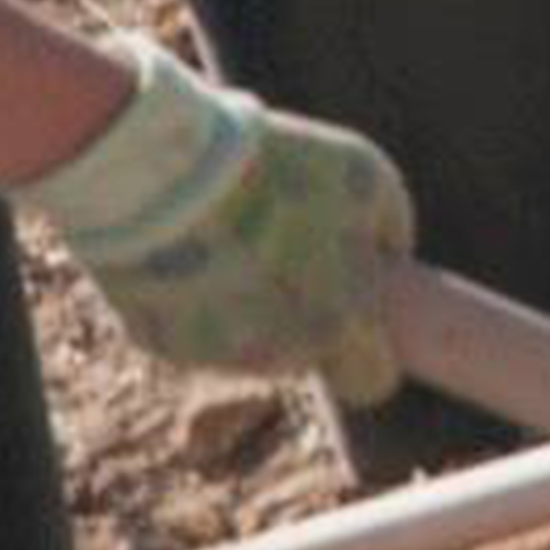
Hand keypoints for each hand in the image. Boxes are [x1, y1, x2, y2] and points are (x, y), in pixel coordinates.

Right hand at [19, 52, 415, 392]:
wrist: (166, 174)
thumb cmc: (278, 168)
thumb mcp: (365, 175)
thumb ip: (390, 226)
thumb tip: (388, 252)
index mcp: (343, 325)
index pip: (373, 381)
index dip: (370, 350)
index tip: (361, 316)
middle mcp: (281, 356)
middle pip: (303, 355)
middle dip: (303, 318)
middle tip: (286, 253)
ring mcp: (215, 356)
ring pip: (244, 346)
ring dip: (246, 306)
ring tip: (232, 237)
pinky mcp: (160, 344)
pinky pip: (189, 328)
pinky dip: (192, 299)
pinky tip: (188, 247)